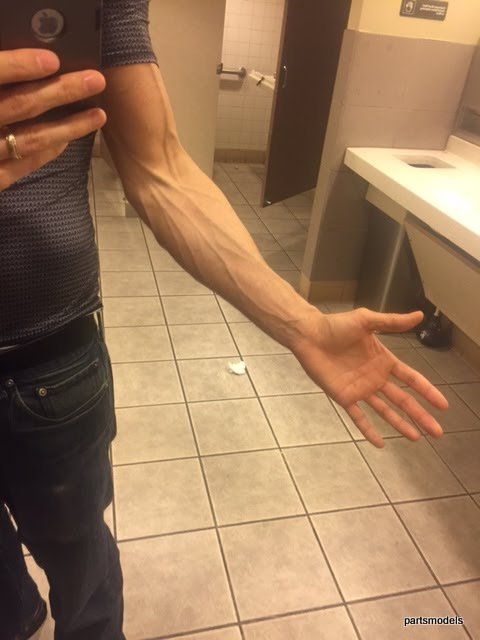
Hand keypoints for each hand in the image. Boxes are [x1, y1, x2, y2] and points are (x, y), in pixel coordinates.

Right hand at [0, 48, 106, 190]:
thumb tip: (10, 58)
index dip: (18, 67)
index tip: (52, 60)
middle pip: (19, 106)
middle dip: (60, 92)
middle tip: (95, 80)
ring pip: (28, 140)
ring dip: (67, 127)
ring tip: (97, 115)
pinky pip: (20, 167)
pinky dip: (44, 153)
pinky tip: (65, 141)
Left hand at [292, 308, 447, 446]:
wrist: (309, 335)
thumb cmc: (336, 326)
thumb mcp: (367, 320)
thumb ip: (392, 322)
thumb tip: (419, 315)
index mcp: (383, 361)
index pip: (411, 379)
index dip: (427, 391)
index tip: (443, 405)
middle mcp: (375, 378)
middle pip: (403, 400)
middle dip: (420, 415)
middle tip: (437, 432)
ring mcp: (360, 389)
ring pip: (385, 411)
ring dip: (400, 424)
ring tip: (416, 438)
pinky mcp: (344, 397)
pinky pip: (358, 417)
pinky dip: (368, 430)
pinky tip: (380, 443)